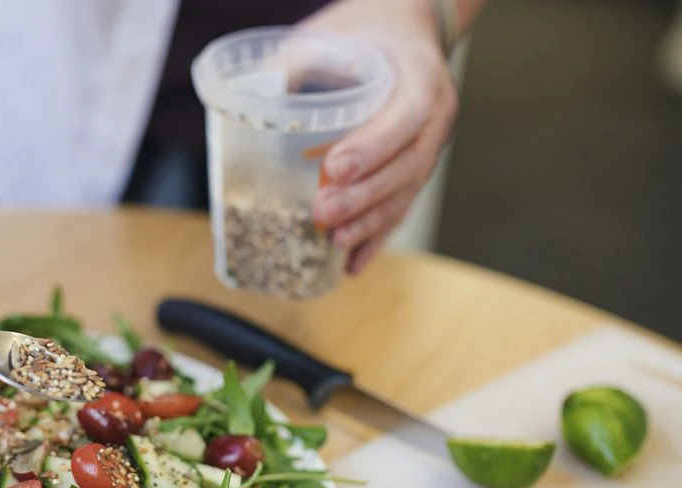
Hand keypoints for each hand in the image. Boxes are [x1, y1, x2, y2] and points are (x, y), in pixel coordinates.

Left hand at [301, 0, 458, 273]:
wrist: (405, 30)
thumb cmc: (366, 32)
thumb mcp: (332, 33)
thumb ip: (295, 62)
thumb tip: (248, 96)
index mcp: (420, 78)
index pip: (405, 118)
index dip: (372, 148)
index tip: (334, 168)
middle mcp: (434, 117)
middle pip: (408, 166)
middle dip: (364, 196)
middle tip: (322, 213)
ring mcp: (428, 146)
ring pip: (406, 193)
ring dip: (370, 223)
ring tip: (336, 242)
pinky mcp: (414, 169)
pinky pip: (400, 208)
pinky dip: (375, 238)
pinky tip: (352, 263)